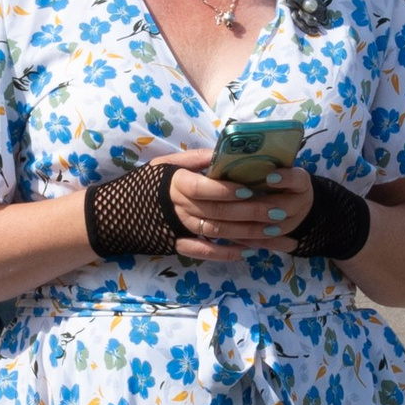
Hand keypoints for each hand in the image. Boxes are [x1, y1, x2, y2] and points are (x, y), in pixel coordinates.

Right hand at [166, 151, 312, 260]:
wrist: (128, 209)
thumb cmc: (152, 182)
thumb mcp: (169, 163)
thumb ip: (196, 158)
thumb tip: (224, 151)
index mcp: (176, 183)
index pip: (201, 188)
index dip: (225, 190)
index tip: (250, 191)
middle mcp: (178, 207)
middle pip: (217, 211)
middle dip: (250, 212)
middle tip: (277, 212)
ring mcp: (179, 228)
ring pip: (215, 232)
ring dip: (245, 232)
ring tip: (272, 230)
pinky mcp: (178, 245)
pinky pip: (203, 252)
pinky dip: (225, 253)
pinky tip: (247, 251)